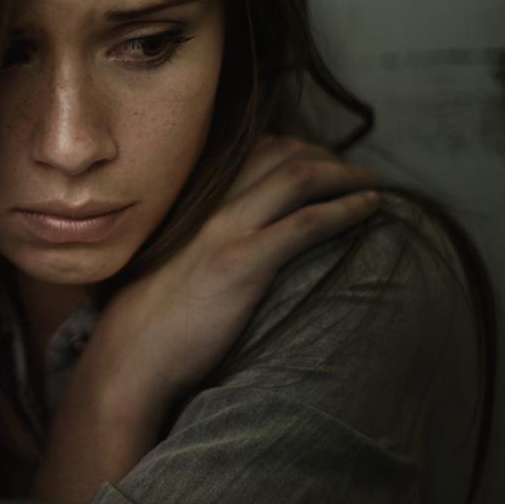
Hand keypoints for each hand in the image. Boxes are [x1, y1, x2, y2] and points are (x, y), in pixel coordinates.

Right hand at [90, 135, 381, 410]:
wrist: (131, 354)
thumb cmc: (149, 320)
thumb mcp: (173, 262)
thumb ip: (201, 240)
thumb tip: (233, 244)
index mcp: (194, 203)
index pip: (253, 152)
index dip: (296, 150)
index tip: (322, 164)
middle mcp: (212, 206)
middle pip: (282, 156)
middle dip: (328, 157)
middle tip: (356, 174)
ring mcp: (227, 232)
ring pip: (298, 178)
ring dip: (345, 176)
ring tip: (373, 185)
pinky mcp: (243, 263)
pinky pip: (306, 223)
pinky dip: (345, 209)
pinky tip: (370, 209)